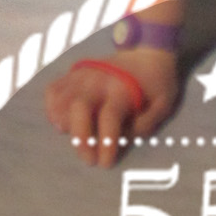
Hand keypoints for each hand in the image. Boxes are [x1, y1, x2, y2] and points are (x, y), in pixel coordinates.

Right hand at [45, 42, 180, 166]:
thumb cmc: (157, 82)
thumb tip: (125, 138)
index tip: (106, 164)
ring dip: (64, 124)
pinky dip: (52, 107)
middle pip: (78, 108)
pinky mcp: (75, 73)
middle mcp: (99, 80)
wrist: (148, 51)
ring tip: (74, 137)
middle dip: (80, 138)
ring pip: (61, 99)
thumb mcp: (163, 104)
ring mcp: (83, 75)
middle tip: (88, 159)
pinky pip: (53, 89)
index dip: (106, 143)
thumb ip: (146, 124)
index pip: (109, 118)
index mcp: (122, 88)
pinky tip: (62, 121)